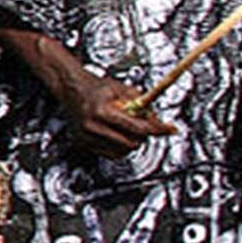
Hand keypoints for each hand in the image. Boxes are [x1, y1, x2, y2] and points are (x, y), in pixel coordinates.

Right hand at [55, 68, 176, 159]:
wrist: (72, 90)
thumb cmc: (96, 88)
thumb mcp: (122, 89)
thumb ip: (142, 104)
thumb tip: (157, 120)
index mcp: (101, 111)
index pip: (137, 127)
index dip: (157, 129)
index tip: (169, 129)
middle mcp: (92, 126)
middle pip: (132, 142)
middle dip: (143, 135)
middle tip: (145, 126)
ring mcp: (87, 136)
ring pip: (123, 151)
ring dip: (132, 141)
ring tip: (129, 128)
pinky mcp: (84, 143)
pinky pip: (111, 154)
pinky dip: (120, 147)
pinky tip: (119, 136)